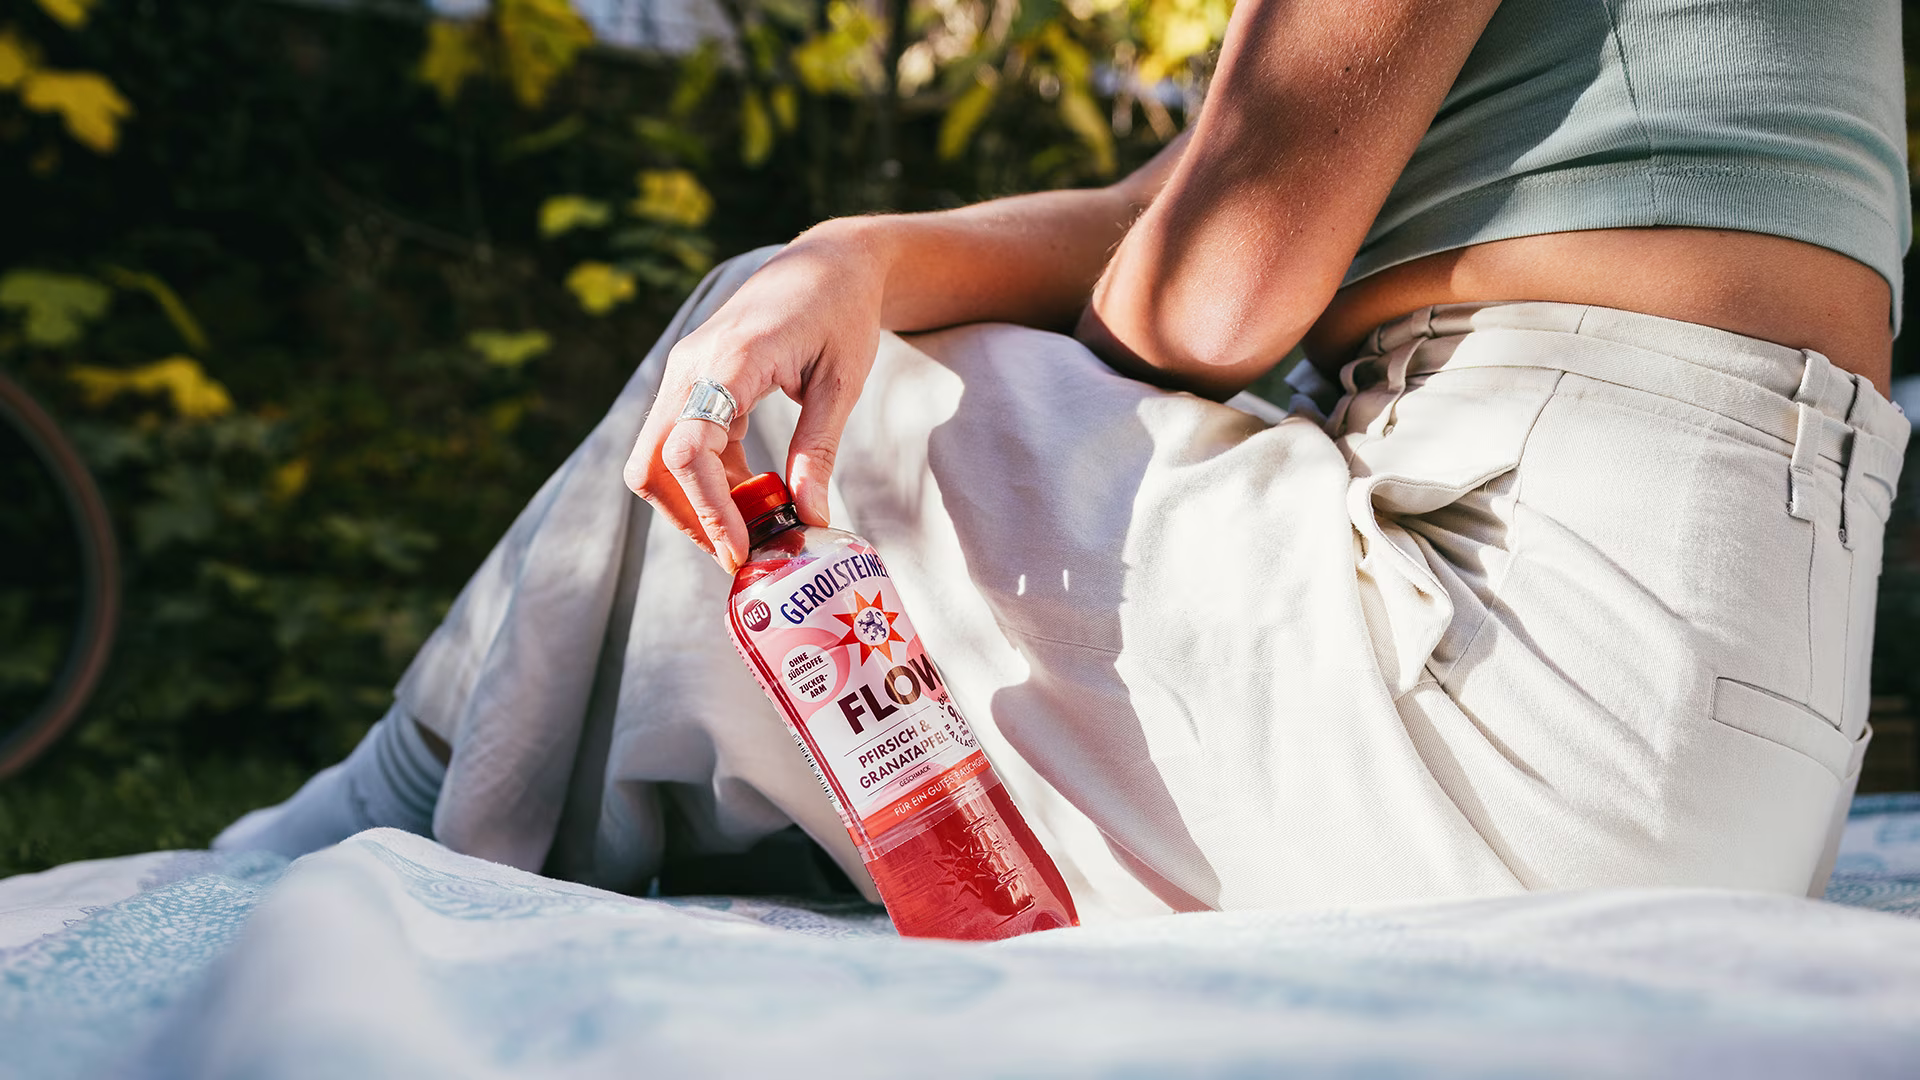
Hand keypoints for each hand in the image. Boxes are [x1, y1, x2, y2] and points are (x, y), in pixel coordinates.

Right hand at [623, 224, 886, 571]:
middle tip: (739, 555)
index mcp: (730, 360)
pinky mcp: (691, 379)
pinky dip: (705, 479)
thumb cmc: (842, 312)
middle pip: (652, 463)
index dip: (708, 508)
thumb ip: (818, 450)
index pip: (688, 450)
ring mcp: (684, 371)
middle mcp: (691, 365)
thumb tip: (809, 519)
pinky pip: (678, 442)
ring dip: (694, 502)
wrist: (828, 262)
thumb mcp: (841, 383)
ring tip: (749, 531)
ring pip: (655, 458)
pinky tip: (748, 498)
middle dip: (689, 517)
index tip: (740, 550)